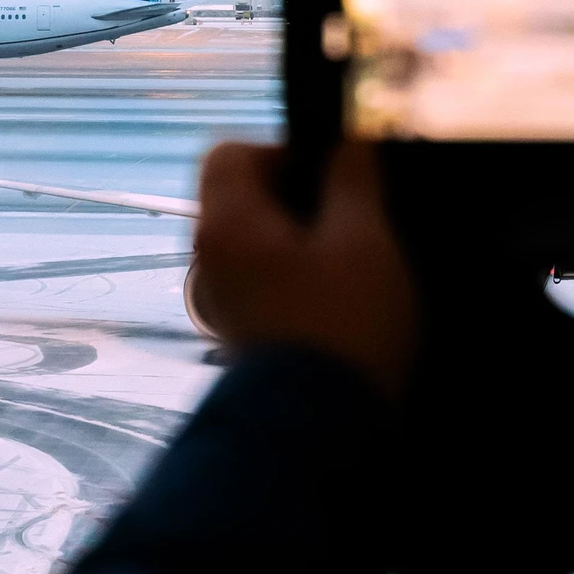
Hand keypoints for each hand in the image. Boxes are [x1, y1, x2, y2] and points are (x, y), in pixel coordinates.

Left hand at [190, 141, 416, 397]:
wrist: (324, 431)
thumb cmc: (344, 326)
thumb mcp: (365, 240)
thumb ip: (354, 181)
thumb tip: (347, 142)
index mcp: (225, 225)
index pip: (229, 154)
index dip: (281, 151)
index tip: (331, 175)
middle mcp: (208, 261)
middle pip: (241, 201)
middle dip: (296, 199)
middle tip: (351, 219)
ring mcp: (221, 302)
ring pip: (255, 245)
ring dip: (300, 242)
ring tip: (353, 263)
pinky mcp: (242, 336)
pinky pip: (262, 284)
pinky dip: (295, 279)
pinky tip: (340, 301)